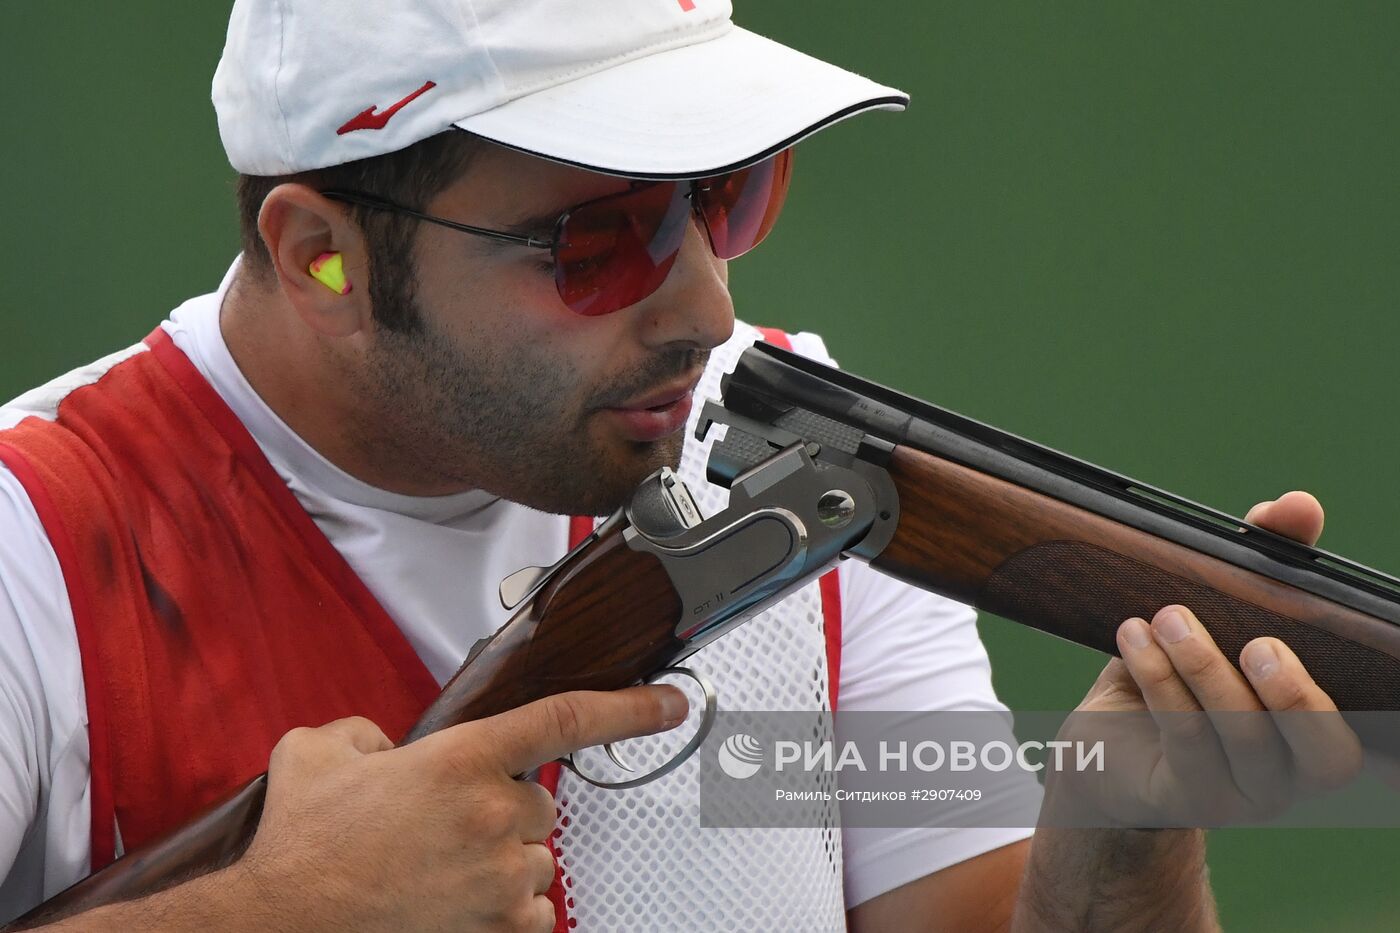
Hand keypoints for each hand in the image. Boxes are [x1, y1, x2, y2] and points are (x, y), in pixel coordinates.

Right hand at [232, 685, 686, 931]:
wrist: (282, 925)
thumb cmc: (302, 849)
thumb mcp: (317, 752)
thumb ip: (366, 733)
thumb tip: (387, 748)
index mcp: (460, 759)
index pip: (566, 719)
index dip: (629, 707)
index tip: (669, 704)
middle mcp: (492, 815)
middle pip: (538, 804)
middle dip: (500, 812)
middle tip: (441, 829)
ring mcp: (501, 877)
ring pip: (535, 859)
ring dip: (501, 862)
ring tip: (436, 872)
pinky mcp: (498, 930)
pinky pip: (534, 911)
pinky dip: (507, 909)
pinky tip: (458, 905)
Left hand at [1049, 491, 1362, 826]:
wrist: (1108, 745)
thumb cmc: (1182, 670)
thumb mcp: (1225, 611)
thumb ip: (1268, 554)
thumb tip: (1298, 505)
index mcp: (1323, 730)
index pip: (1369, 726)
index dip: (1380, 700)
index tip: (1331, 650)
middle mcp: (1297, 774)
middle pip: (1324, 755)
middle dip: (1295, 696)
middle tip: (1259, 642)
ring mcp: (1244, 796)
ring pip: (1242, 738)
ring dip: (1204, 669)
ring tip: (1169, 617)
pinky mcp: (1185, 797)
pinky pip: (1183, 740)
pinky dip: (1159, 679)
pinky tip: (1134, 637)